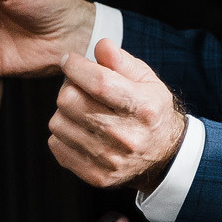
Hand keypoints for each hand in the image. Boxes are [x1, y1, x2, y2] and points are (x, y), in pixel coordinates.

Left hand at [48, 39, 187, 191]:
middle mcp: (127, 136)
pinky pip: (56, 144)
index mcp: (144, 108)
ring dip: (64, 112)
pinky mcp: (96, 175)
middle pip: (70, 101)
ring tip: (81, 110)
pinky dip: (63, 134)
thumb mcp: (147, 80)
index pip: (99, 83)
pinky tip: (80, 130)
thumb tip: (100, 45)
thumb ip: (122, 61)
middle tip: (79, 87)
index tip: (70, 60)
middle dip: (69, 87)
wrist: (164, 156)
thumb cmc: (150, 111)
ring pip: (58, 122)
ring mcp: (110, 159)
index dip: (77, 66)